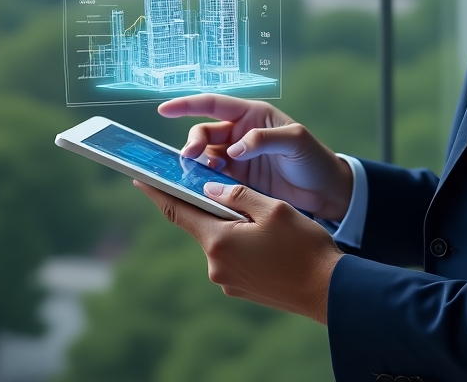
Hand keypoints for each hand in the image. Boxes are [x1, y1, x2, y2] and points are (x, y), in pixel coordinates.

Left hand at [134, 179, 342, 322]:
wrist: (327, 290)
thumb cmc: (303, 246)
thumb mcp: (274, 209)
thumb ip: (239, 195)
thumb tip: (210, 189)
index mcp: (219, 241)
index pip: (178, 211)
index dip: (158, 192)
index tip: (140, 177)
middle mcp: (216, 264)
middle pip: (202, 223)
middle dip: (212, 203)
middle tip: (225, 183)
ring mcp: (227, 280)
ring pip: (221, 239)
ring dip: (232, 223)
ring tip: (263, 215)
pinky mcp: (240, 288)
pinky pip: (233, 255)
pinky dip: (242, 240)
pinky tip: (268, 238)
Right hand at [158, 94, 353, 220]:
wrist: (324, 191)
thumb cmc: (313, 158)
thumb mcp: (295, 141)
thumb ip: (264, 139)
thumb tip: (234, 149)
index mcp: (252, 115)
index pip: (213, 105)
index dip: (187, 105)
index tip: (163, 110)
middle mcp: (239, 134)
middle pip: (204, 133)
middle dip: (193, 143)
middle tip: (191, 159)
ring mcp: (236, 158)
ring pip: (204, 158)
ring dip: (197, 165)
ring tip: (199, 176)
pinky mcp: (237, 182)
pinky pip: (212, 179)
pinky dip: (203, 183)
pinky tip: (203, 189)